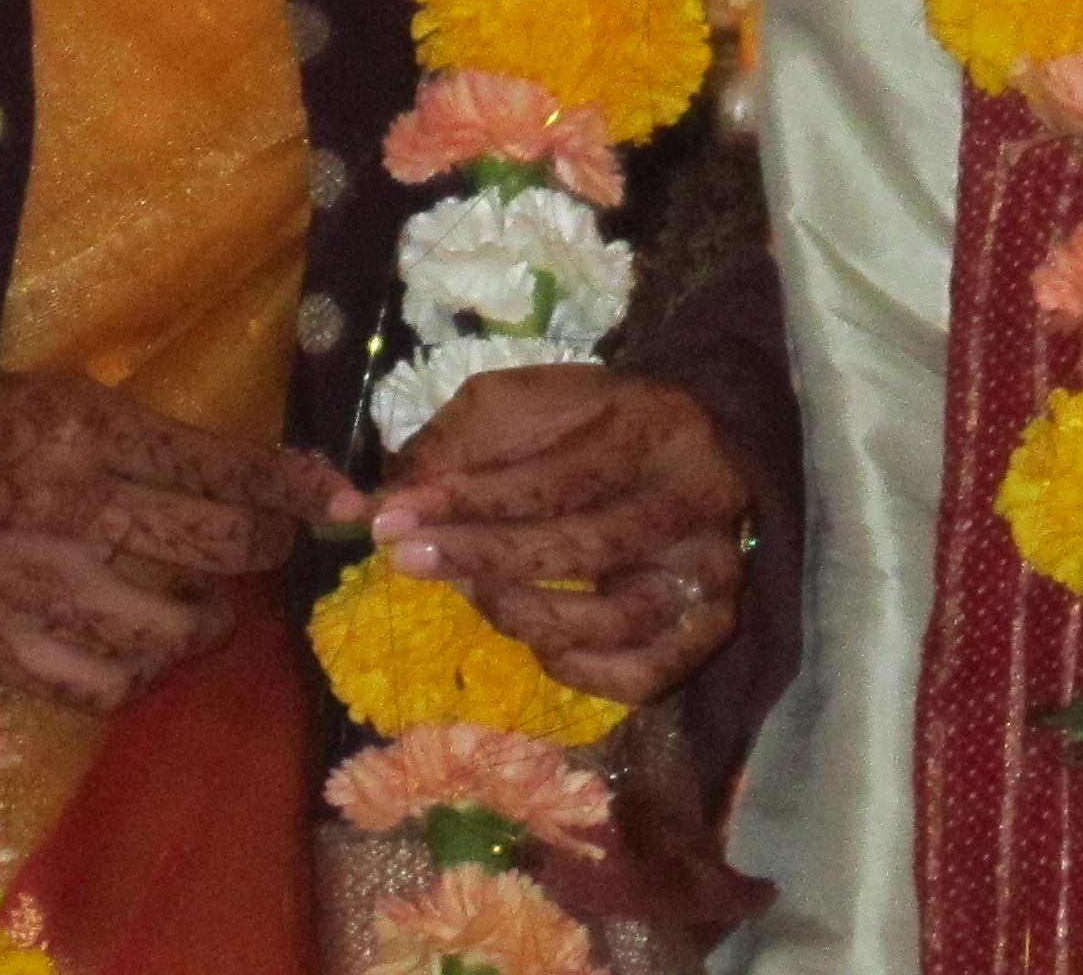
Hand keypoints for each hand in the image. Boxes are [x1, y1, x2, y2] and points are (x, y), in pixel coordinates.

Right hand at [0, 361, 362, 716]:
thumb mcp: (27, 391)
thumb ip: (108, 431)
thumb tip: (198, 463)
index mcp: (80, 423)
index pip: (222, 463)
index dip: (295, 487)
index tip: (339, 500)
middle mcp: (66, 501)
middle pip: (215, 546)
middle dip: (265, 553)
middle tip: (270, 554)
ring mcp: (26, 579)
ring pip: (166, 627)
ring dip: (206, 627)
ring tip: (208, 617)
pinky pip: (93, 682)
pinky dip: (133, 677)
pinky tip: (137, 659)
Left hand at [368, 366, 746, 708]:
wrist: (688, 448)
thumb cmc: (588, 425)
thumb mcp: (520, 406)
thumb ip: (450, 448)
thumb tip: (367, 509)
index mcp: (658, 426)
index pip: (555, 477)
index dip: (467, 501)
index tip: (389, 518)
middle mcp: (702, 499)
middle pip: (586, 547)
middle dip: (482, 557)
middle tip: (406, 561)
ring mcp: (715, 570)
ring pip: (616, 620)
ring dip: (524, 615)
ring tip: (475, 593)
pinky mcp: (712, 628)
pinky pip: (643, 676)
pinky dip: (580, 672)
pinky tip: (539, 645)